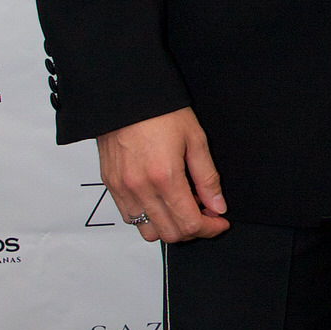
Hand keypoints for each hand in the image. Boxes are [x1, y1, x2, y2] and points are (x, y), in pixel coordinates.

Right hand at [97, 107, 228, 242]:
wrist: (125, 95)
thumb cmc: (159, 111)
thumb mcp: (195, 139)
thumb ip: (207, 178)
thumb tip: (217, 206)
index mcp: (164, 176)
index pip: (189, 224)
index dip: (210, 228)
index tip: (219, 221)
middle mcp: (140, 187)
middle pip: (170, 234)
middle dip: (192, 230)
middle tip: (205, 214)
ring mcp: (122, 188)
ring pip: (148, 231)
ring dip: (169, 227)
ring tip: (182, 207)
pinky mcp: (111, 185)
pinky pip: (129, 217)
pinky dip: (148, 218)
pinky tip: (161, 200)